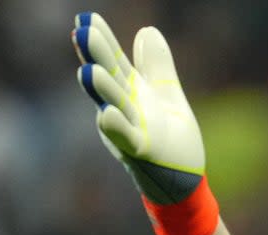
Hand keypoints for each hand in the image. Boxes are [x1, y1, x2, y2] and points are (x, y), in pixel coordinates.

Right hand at [71, 12, 204, 204]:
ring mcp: (131, 131)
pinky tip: (106, 115)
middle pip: (109, 79)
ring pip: (114, 107)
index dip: (103, 41)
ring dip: (102, 91)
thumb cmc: (172, 141)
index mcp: (133, 93)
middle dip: (96, 58)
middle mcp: (126, 109)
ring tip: (89, 72)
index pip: (115, 62)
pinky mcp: (142, 153)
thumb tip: (146, 30)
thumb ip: (157, 67)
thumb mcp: (167, 97)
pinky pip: (127, 139)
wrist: (185, 182)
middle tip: (82, 32)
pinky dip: (117, 128)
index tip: (86, 18)